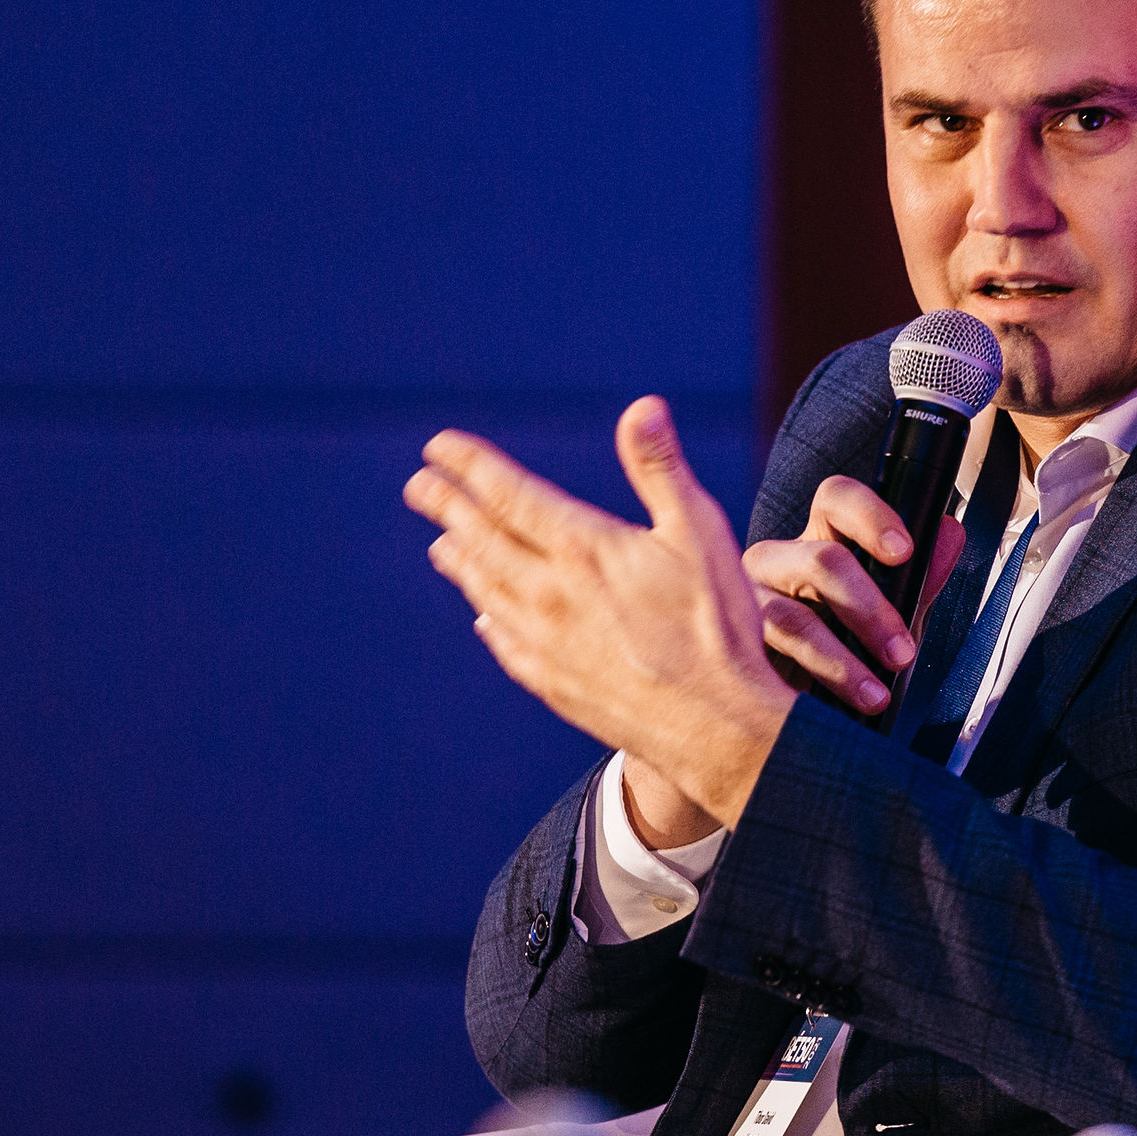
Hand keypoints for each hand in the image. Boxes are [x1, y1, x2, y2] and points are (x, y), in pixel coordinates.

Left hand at [409, 398, 797, 831]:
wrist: (718, 728)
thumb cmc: (718, 626)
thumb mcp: (700, 532)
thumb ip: (660, 469)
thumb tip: (641, 407)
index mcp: (582, 549)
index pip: (508, 494)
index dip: (469, 466)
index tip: (438, 447)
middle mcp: (550, 594)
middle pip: (481, 540)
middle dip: (446, 507)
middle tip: (419, 486)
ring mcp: (546, 644)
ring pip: (486, 591)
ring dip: (460, 562)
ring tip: (442, 544)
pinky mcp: (554, 685)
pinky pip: (506, 644)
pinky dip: (488, 621)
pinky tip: (484, 616)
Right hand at [742, 474, 964, 721]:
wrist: (788, 699)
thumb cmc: (844, 643)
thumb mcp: (889, 614)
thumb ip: (918, 579)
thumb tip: (949, 535)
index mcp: (820, 539)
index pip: (837, 499)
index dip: (870, 516)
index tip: (903, 552)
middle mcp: (778, 559)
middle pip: (822, 560)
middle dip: (869, 609)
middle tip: (902, 654)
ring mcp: (747, 598)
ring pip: (793, 618)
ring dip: (841, 661)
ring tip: (876, 697)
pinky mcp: (729, 644)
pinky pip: (766, 659)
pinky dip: (805, 682)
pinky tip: (824, 706)